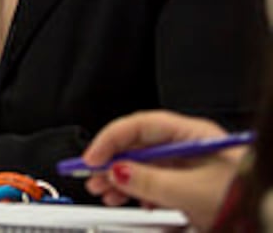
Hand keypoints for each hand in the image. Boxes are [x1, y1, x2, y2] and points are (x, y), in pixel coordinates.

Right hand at [81, 110, 241, 227]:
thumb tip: (117, 172)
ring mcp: (193, 169)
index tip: (93, 159)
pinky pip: (157, 184)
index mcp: (194, 135)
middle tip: (92, 178)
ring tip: (105, 193)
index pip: (141, 126)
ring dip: (121, 180)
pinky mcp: (194, 190)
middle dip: (112, 162)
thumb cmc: (247, 200)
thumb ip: (150, 181)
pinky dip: (138, 193)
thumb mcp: (191, 191)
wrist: (268, 221)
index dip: (111, 140)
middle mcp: (192, 148)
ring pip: (146, 167)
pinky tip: (131, 202)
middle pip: (141, 146)